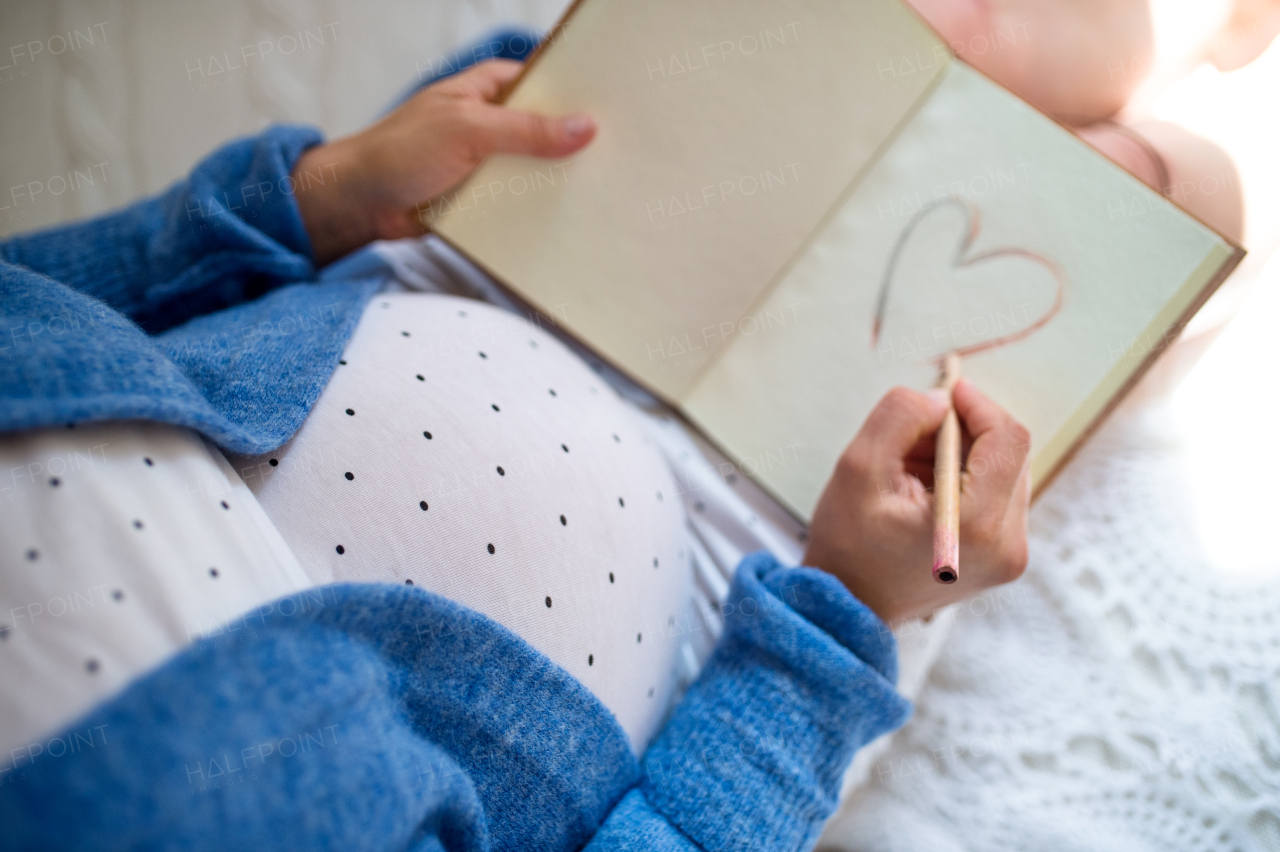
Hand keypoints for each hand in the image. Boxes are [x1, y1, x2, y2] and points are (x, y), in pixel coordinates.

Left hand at [291, 59, 595, 264]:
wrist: (360, 205)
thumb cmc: (400, 153)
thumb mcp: (468, 131)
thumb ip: (526, 130)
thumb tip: (584, 127)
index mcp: (489, 89)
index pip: (547, 83)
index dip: (580, 95)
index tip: (619, 110)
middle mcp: (493, 123)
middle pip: (549, 131)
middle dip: (577, 146)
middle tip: (621, 158)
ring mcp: (490, 162)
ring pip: (538, 170)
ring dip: (559, 184)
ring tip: (605, 194)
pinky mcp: (484, 198)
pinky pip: (521, 203)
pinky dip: (537, 212)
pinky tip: (568, 222)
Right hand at [802, 380, 1030, 624]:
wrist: (849, 608)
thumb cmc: (848, 546)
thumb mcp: (857, 468)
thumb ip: (900, 417)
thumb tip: (940, 400)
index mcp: (976, 527)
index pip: (1008, 440)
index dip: (978, 405)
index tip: (945, 393)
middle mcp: (1008, 545)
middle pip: (1010, 454)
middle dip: (965, 431)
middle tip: (913, 437)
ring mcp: (1010, 556)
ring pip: (1005, 472)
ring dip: (963, 455)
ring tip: (912, 470)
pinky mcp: (1005, 557)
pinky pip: (998, 496)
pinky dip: (966, 479)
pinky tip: (926, 490)